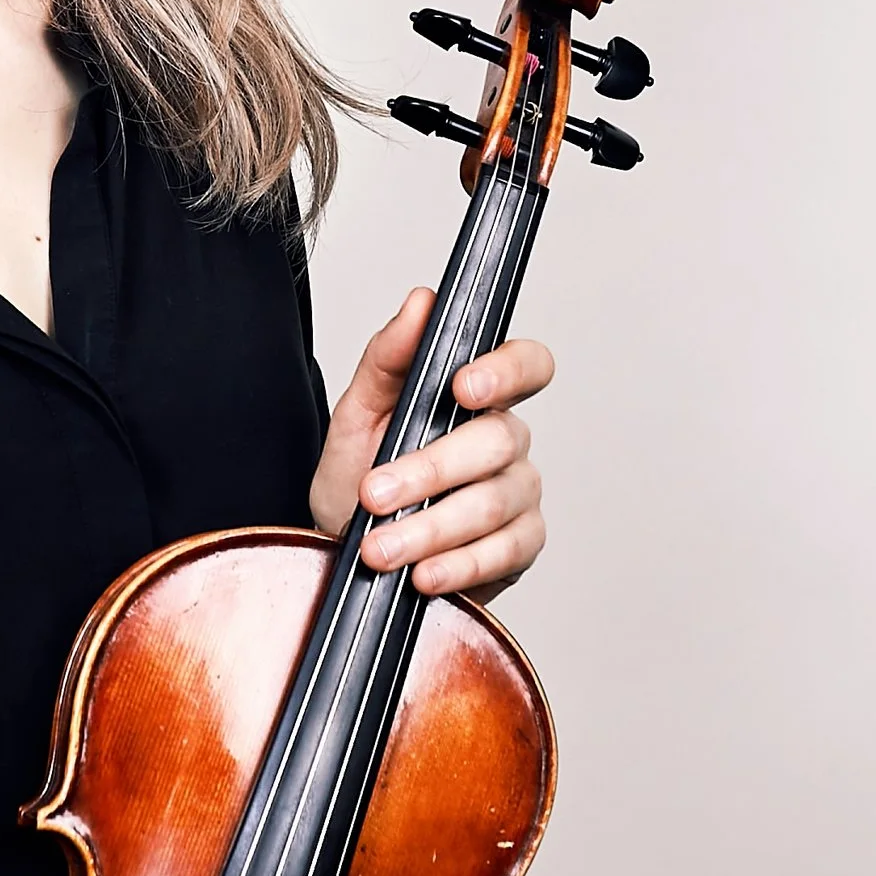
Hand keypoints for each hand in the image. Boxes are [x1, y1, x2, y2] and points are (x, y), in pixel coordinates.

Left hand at [310, 288, 551, 601]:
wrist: (350, 552)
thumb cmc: (359, 478)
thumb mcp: (357, 414)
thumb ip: (389, 358)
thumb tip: (421, 301)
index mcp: (477, 397)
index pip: (525, 364)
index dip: (507, 371)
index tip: (462, 387)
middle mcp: (506, 441)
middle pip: (499, 441)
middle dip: (429, 471)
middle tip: (374, 494)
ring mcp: (519, 494)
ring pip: (495, 502)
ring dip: (431, 527)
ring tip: (381, 548)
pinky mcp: (520, 547)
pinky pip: (505, 552)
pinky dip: (459, 566)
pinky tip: (424, 574)